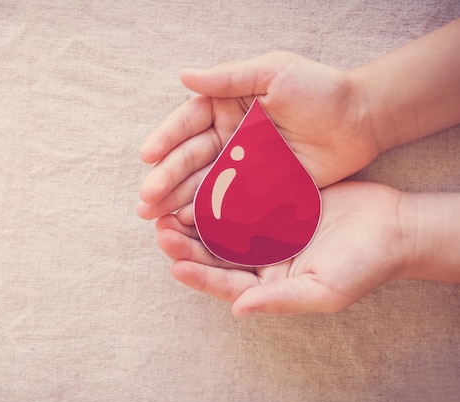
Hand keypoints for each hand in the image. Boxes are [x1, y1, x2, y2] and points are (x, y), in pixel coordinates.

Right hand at [138, 51, 378, 219]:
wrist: (361, 119)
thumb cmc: (318, 89)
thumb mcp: (273, 73)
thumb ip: (228, 78)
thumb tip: (183, 75)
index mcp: (225, 105)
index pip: (187, 123)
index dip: (166, 139)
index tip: (147, 156)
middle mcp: (227, 136)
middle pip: (188, 159)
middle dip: (165, 179)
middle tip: (146, 199)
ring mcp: (240, 165)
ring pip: (202, 184)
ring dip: (177, 201)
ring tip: (156, 217)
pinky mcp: (257, 189)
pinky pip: (227, 203)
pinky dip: (207, 214)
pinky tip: (189, 225)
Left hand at [154, 181, 406, 314]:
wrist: (393, 226)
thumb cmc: (363, 265)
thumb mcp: (324, 290)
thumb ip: (280, 300)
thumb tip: (237, 310)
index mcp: (268, 284)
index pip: (225, 284)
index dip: (200, 276)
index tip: (174, 266)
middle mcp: (261, 258)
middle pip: (215, 255)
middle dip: (187, 246)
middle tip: (161, 232)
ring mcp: (265, 230)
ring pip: (221, 226)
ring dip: (195, 219)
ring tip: (169, 209)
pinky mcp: (273, 202)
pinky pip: (240, 199)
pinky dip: (220, 193)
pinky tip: (201, 182)